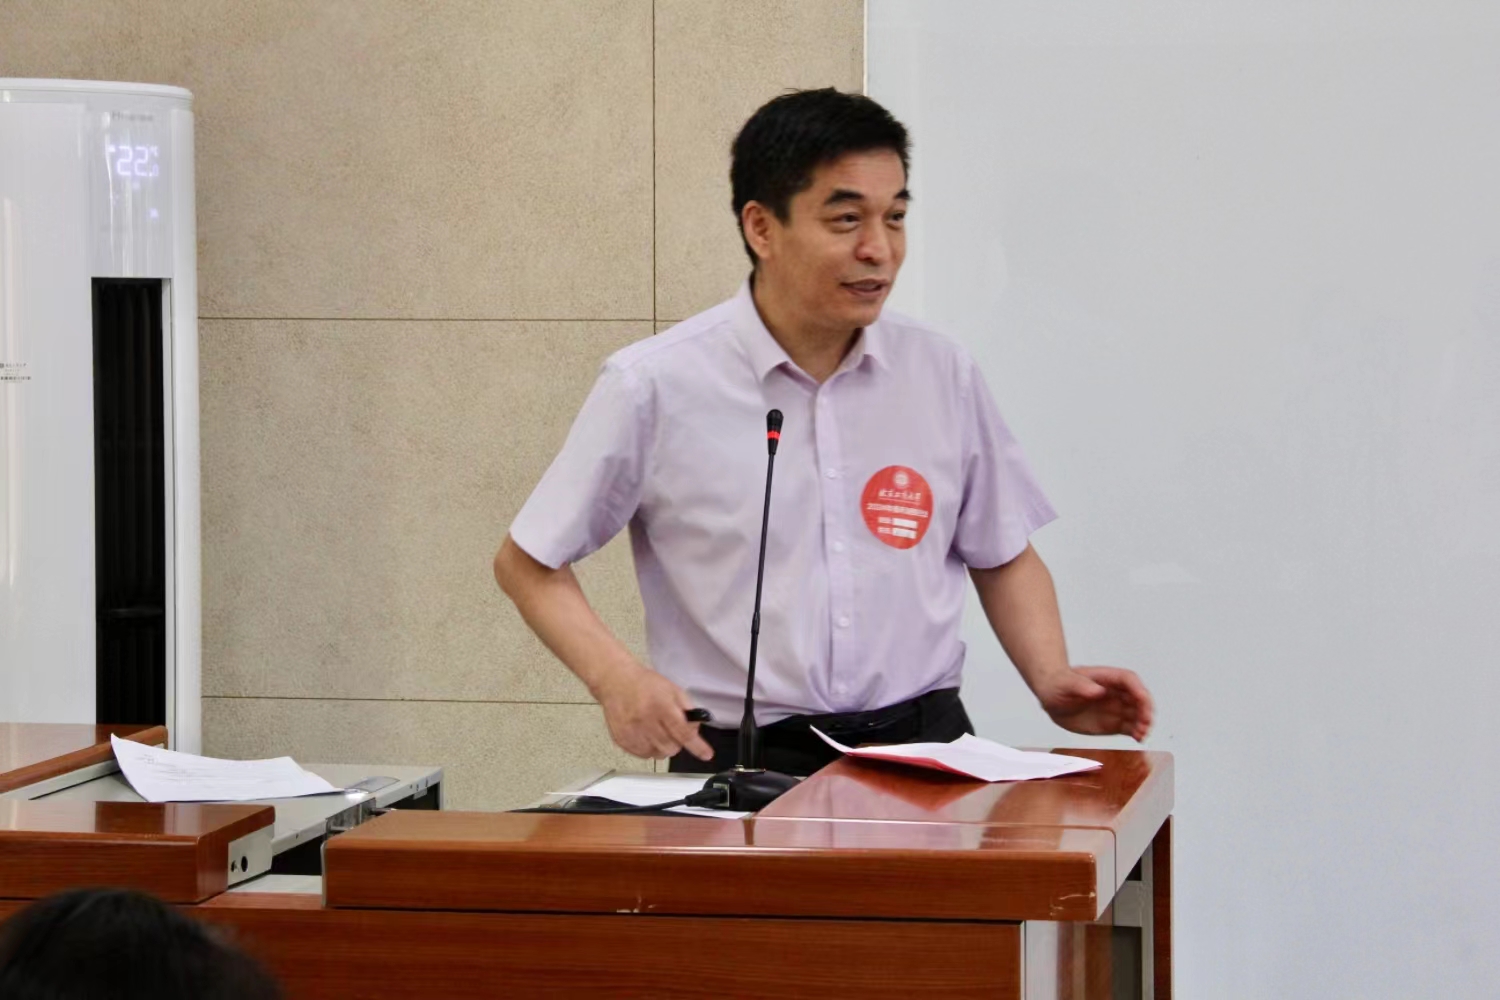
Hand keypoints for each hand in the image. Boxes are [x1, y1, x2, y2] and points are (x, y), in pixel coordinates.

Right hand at [593, 662, 714, 761]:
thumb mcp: (672, 689)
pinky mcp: (622, 740)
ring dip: (663, 747)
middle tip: (672, 731)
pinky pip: (643, 755)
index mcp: (661, 706)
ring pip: (658, 755)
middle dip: (677, 743)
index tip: (706, 754)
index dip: (697, 746)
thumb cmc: (645, 684)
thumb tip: (695, 729)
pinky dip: (649, 749)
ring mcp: (632, 732)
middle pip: (671, 747)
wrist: (616, 682)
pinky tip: (646, 734)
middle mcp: (646, 721)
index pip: (683, 732)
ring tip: (657, 731)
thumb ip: (687, 708)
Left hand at [1034, 666, 1153, 741]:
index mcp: (1107, 678)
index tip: (1142, 701)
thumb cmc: (1058, 684)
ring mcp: (1116, 708)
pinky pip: (1130, 727)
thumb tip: (1098, 691)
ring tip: (1140, 735)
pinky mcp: (1113, 723)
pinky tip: (1138, 739)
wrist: (1052, 697)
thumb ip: (1080, 686)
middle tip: (1145, 723)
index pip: (1129, 680)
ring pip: (1137, 715)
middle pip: (1139, 698)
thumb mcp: (1065, 683)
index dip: (1138, 690)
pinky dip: (1137, 732)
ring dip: (1143, 724)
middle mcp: (1116, 692)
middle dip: (1145, 710)